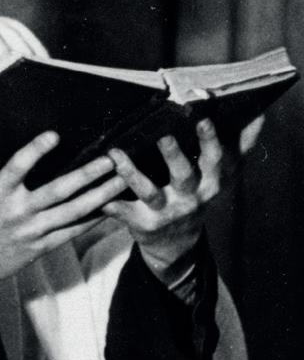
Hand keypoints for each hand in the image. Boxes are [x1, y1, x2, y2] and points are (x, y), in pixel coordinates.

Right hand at [0, 131, 124, 294]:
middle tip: (111, 158)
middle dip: (88, 173)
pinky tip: (108, 209)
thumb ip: (6, 180)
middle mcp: (17, 211)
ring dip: (100, 195)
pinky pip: (72, 232)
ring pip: (73, 211)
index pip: (17, 165)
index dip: (35, 149)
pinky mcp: (39, 248)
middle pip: (59, 189)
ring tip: (120, 180)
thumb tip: (32, 158)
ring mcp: (31, 231)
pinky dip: (92, 220)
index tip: (54, 134)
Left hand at [102, 115, 263, 280]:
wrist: (177, 244)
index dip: (210, 140)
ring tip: (116, 153)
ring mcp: (166, 211)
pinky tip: (100, 196)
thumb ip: (241, 146)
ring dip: (132, 173)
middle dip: (174, 155)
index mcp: (211, 182)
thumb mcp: (224, 175)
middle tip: (164, 135)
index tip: (203, 118)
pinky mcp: (143, 224)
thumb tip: (259, 115)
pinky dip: (112, 205)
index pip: (215, 159)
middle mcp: (191, 197)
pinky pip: (125, 213)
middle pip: (184, 175)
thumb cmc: (199, 195)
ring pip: (149, 192)